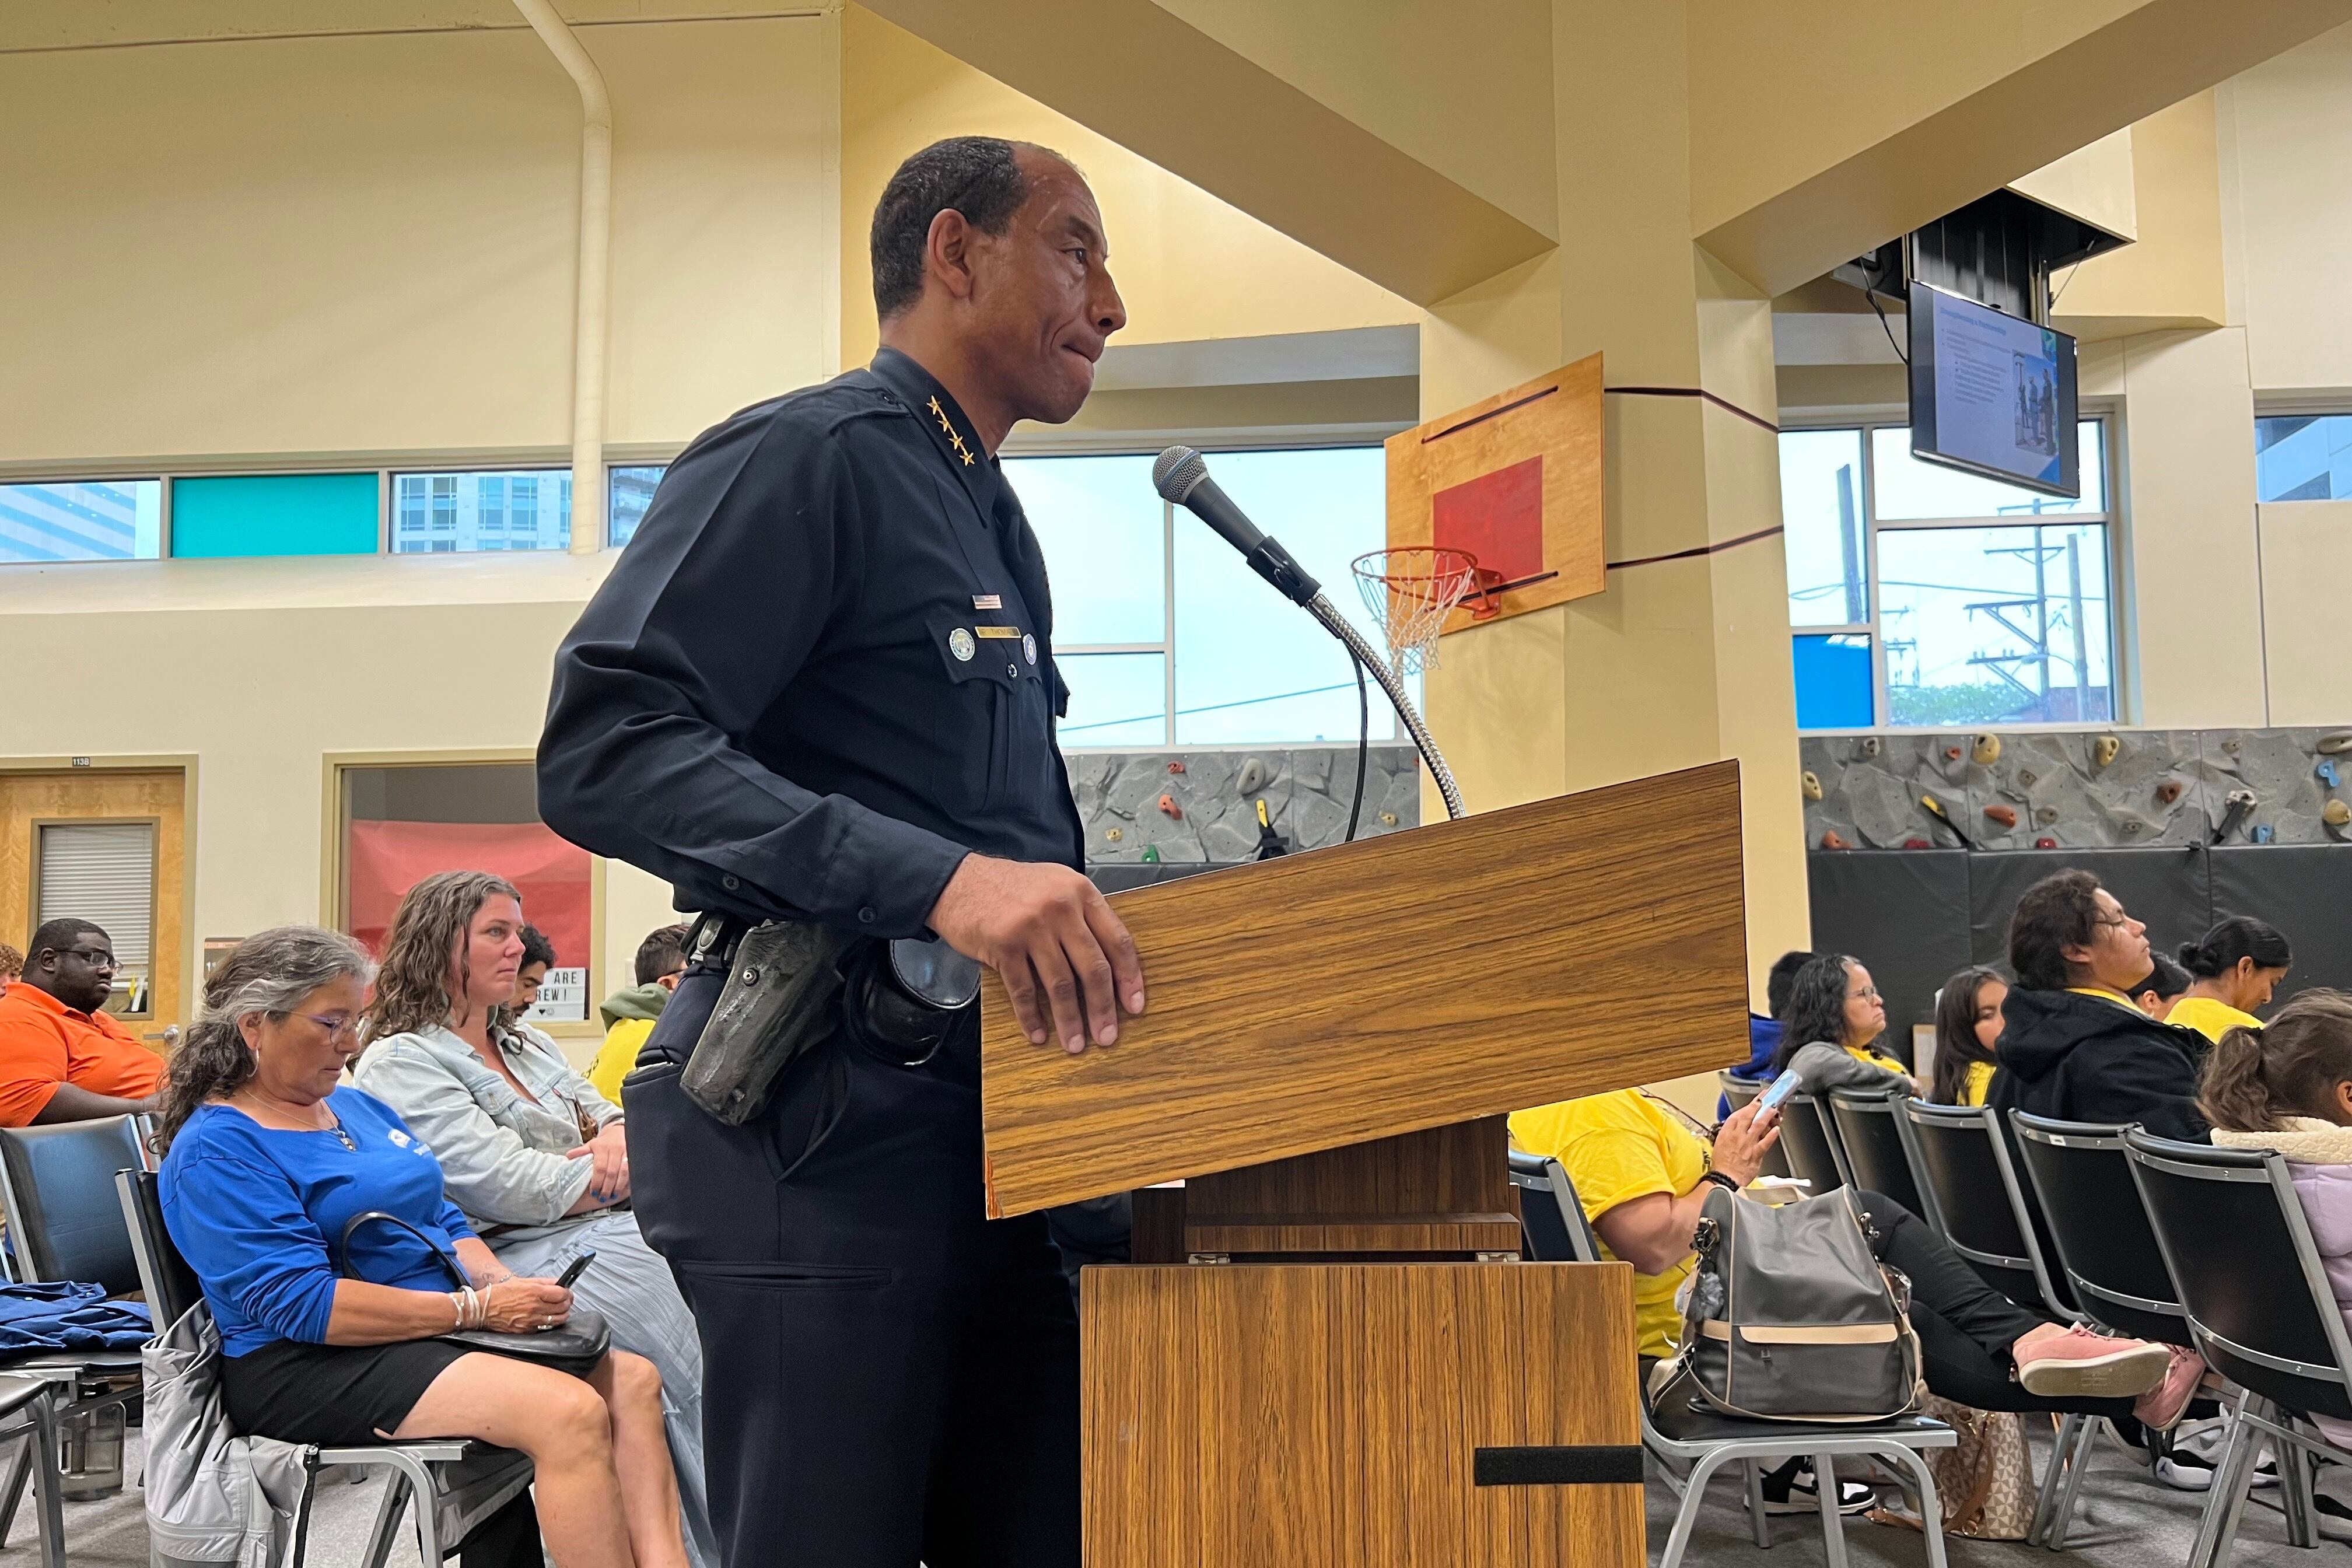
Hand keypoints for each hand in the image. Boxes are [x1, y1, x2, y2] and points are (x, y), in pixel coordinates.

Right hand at [482, 1277, 570, 1333]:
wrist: (482, 1309)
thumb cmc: (499, 1294)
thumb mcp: (521, 1281)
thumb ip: (543, 1282)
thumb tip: (559, 1282)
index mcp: (534, 1292)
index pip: (562, 1294)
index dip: (568, 1293)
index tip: (567, 1292)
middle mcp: (534, 1307)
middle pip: (563, 1307)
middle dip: (567, 1303)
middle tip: (565, 1301)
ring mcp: (530, 1321)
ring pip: (558, 1320)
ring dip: (562, 1315)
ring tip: (560, 1311)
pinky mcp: (526, 1331)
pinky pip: (545, 1328)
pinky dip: (549, 1324)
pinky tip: (547, 1319)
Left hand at [566, 1121, 629, 1203]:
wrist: (619, 1132)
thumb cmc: (604, 1142)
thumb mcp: (591, 1144)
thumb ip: (581, 1151)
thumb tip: (568, 1156)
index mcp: (602, 1147)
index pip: (600, 1167)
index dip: (597, 1181)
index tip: (593, 1192)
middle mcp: (615, 1149)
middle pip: (611, 1172)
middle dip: (607, 1187)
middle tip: (602, 1198)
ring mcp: (626, 1152)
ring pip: (624, 1172)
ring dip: (618, 1186)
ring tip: (613, 1196)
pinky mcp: (634, 1155)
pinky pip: (632, 1170)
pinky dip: (628, 1180)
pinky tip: (624, 1189)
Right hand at [926, 854, 1146, 1053]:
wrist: (959, 881)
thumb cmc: (1009, 886)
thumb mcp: (1056, 885)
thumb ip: (1083, 915)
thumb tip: (1110, 962)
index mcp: (1080, 892)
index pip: (1117, 940)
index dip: (1129, 977)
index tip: (1134, 1004)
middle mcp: (1060, 908)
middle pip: (1093, 967)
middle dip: (1103, 1007)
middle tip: (1107, 1035)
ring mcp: (1031, 926)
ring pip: (1060, 984)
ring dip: (1069, 1019)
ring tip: (1075, 1043)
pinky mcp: (1004, 945)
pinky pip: (1024, 990)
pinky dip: (1031, 1016)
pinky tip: (1037, 1032)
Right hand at [1710, 1101, 1781, 1187]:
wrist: (1724, 1179)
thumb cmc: (1722, 1164)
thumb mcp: (1720, 1143)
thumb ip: (1731, 1133)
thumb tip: (1739, 1126)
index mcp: (1727, 1132)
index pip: (1738, 1114)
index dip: (1749, 1106)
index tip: (1756, 1101)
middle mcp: (1738, 1136)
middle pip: (1750, 1116)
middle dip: (1759, 1105)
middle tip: (1767, 1098)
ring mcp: (1748, 1144)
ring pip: (1759, 1126)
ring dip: (1768, 1115)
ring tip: (1775, 1108)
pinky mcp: (1756, 1154)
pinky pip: (1765, 1143)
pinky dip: (1772, 1135)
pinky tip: (1777, 1129)